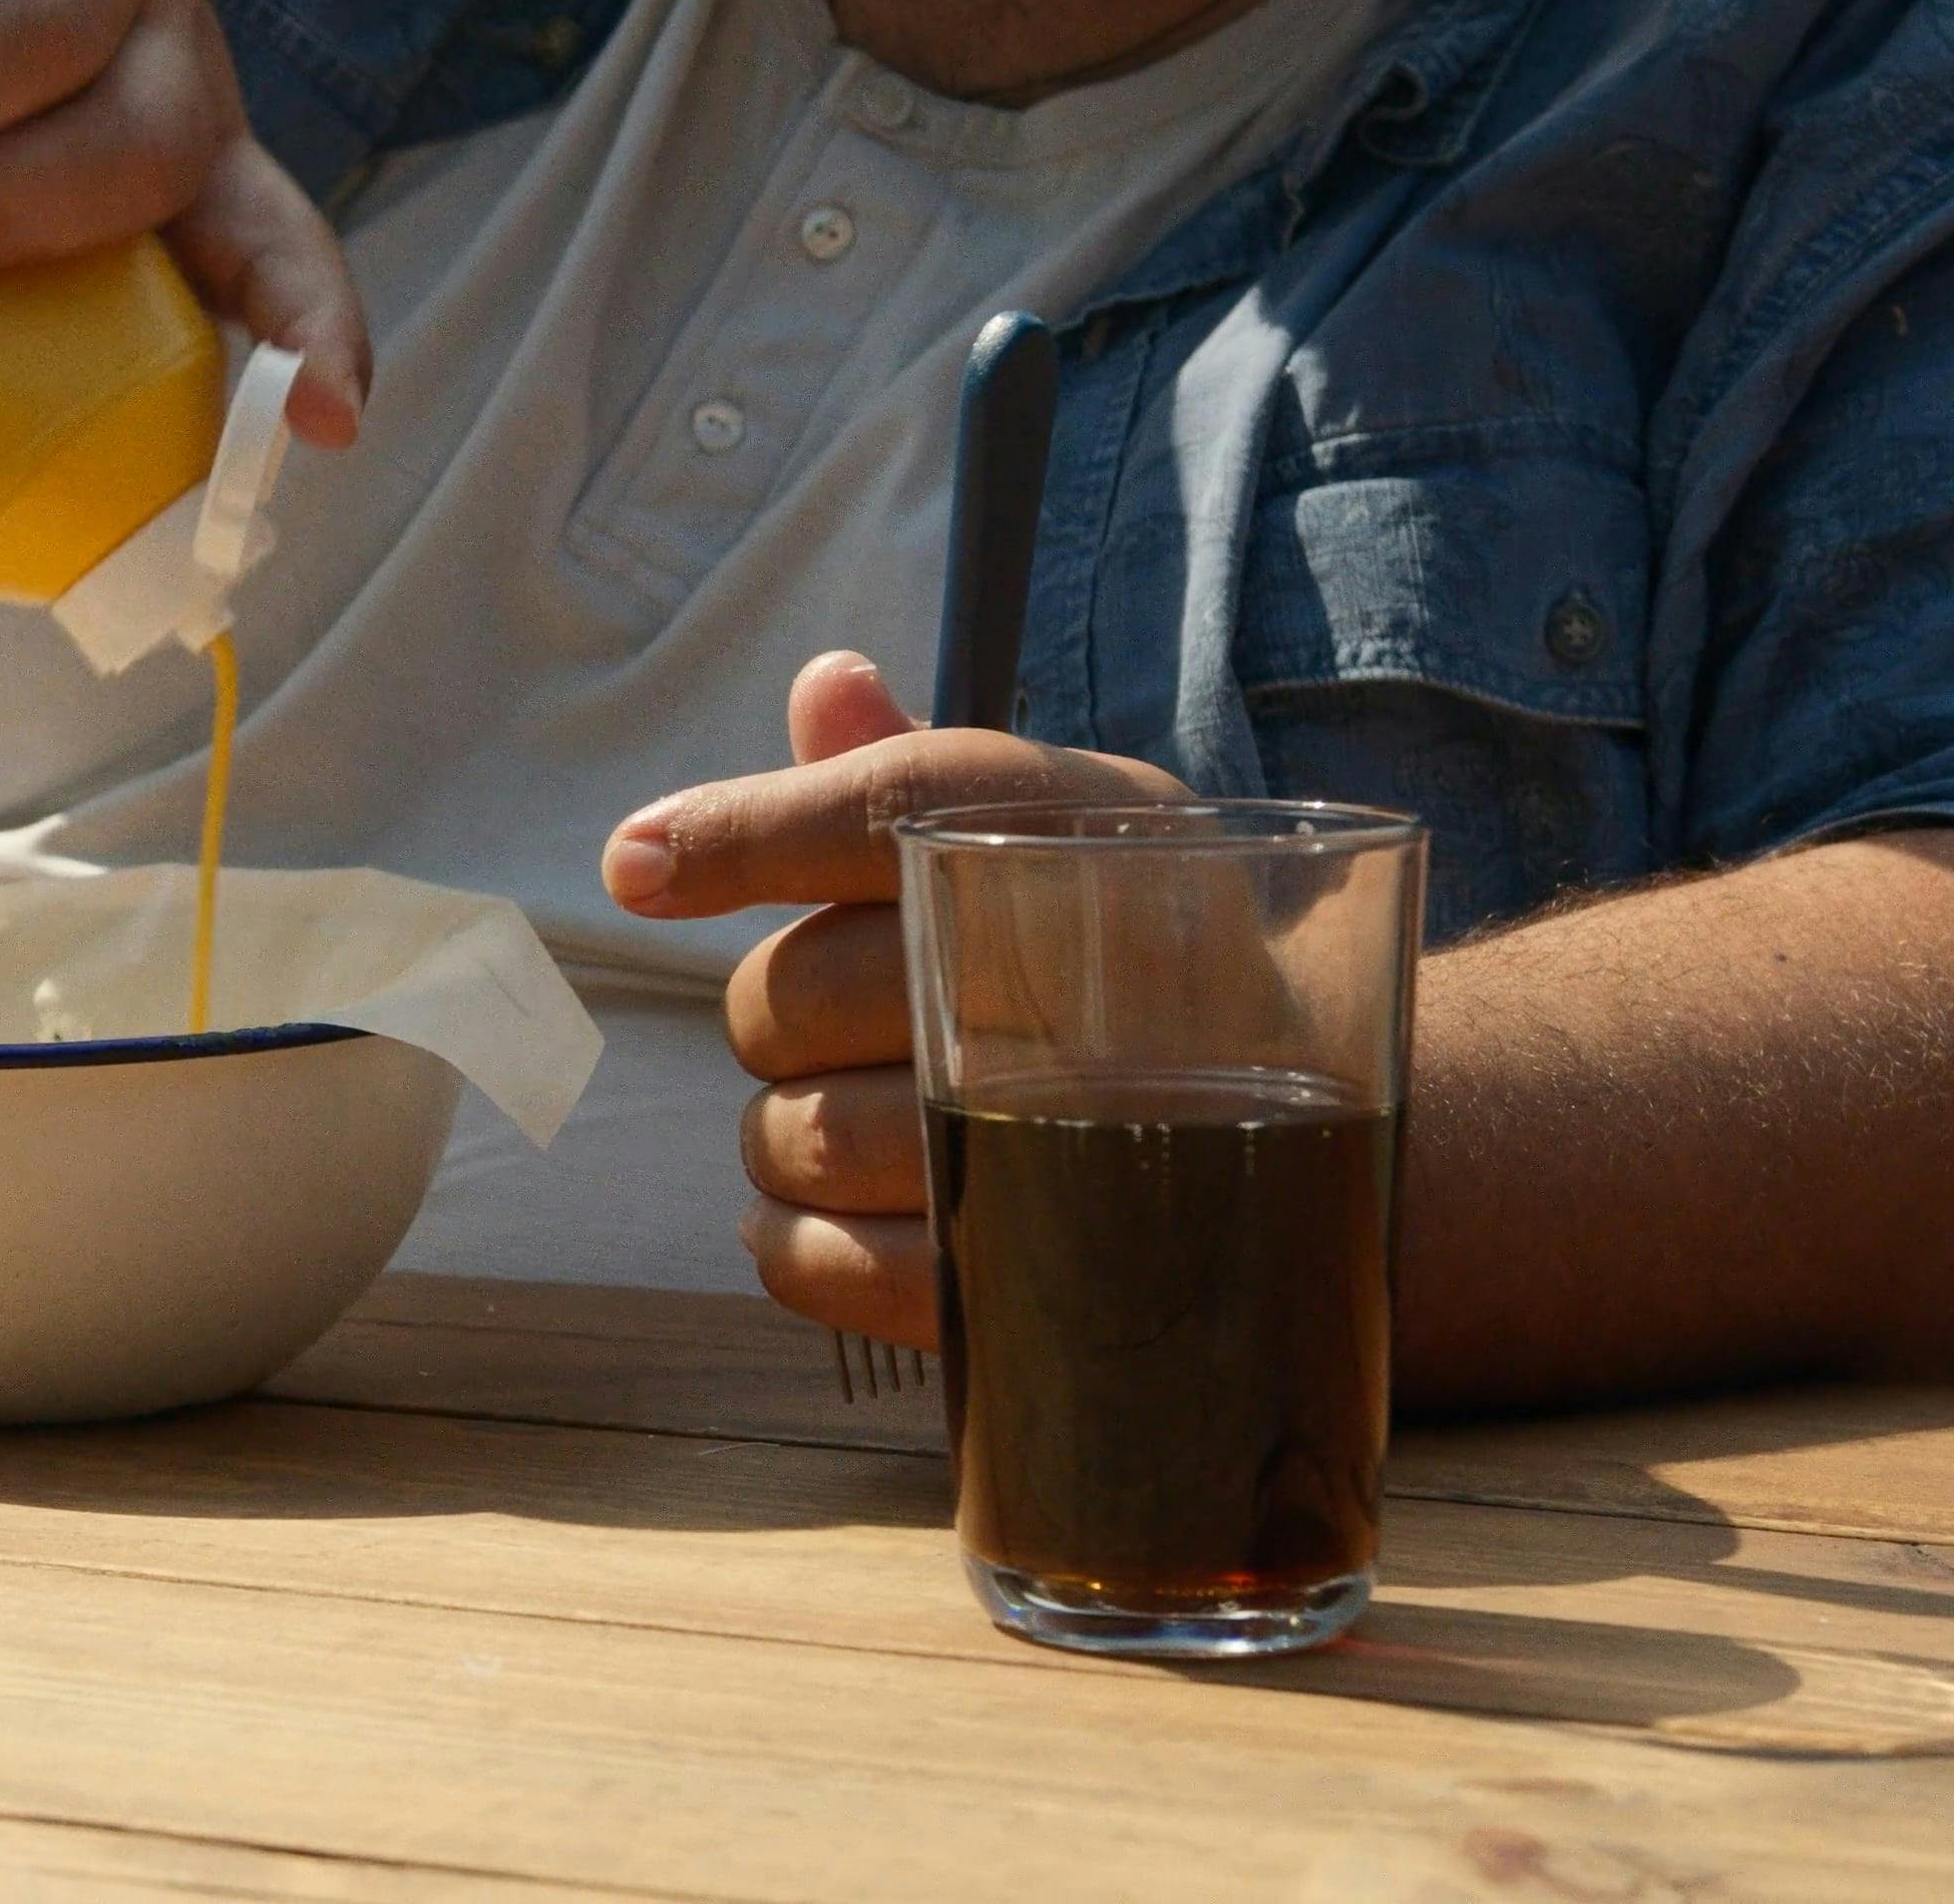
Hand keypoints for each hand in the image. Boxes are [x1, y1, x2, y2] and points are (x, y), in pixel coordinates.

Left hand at [599, 651, 1187, 1346]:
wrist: (1322, 1111)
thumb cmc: (1143, 946)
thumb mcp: (1061, 828)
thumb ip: (917, 769)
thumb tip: (826, 684)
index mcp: (1062, 838)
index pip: (885, 810)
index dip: (744, 833)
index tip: (631, 868)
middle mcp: (1064, 975)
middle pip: (791, 994)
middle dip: (779, 1015)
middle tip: (850, 1022)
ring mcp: (1050, 1136)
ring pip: (793, 1134)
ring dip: (786, 1134)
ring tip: (867, 1116)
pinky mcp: (1024, 1269)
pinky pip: (825, 1260)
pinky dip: (795, 1241)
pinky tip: (825, 1213)